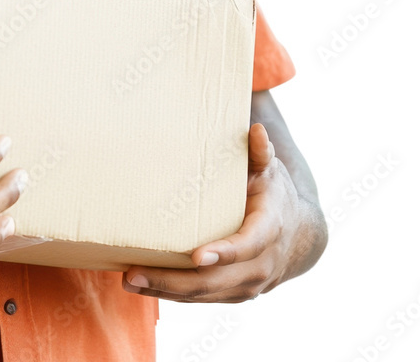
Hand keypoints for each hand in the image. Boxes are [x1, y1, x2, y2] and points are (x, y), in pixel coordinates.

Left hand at [122, 122, 313, 302]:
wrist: (299, 236)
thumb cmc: (274, 195)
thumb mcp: (271, 171)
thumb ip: (260, 153)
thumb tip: (256, 130)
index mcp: (269, 230)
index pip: (247, 245)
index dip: (224, 252)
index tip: (197, 256)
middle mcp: (259, 264)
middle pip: (215, 279)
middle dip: (174, 279)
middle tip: (135, 273)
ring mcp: (247, 284)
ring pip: (205, 294)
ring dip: (166, 291)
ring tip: (130, 280)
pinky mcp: (234, 293)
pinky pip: (202, 298)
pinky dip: (173, 295)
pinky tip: (144, 286)